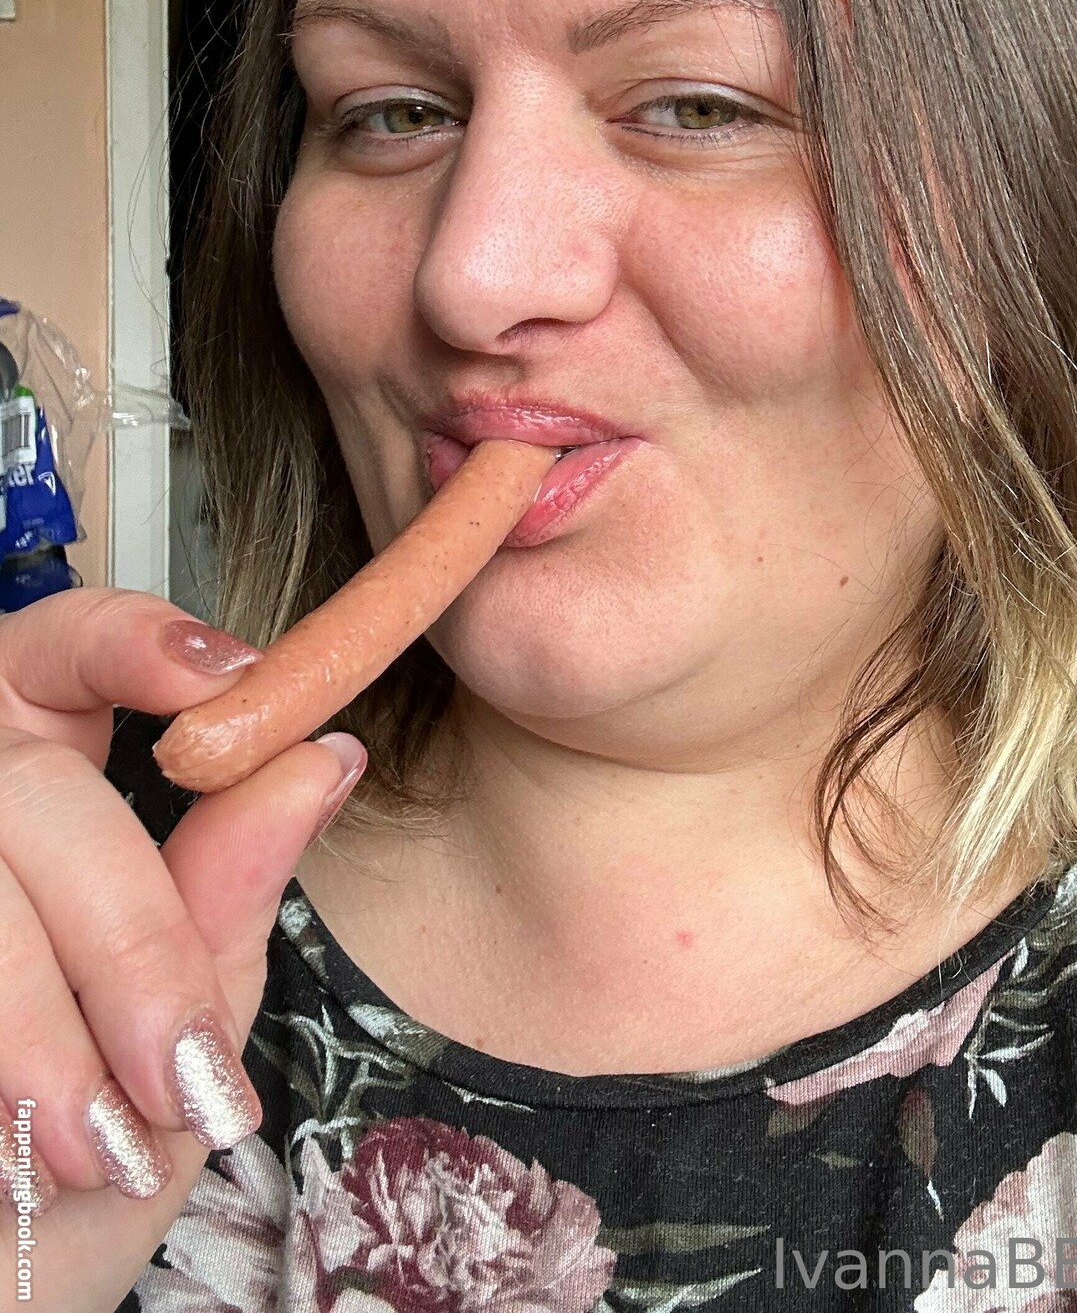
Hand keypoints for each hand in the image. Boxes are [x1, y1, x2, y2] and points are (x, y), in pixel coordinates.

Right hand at [0, 588, 364, 1311]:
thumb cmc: (85, 1157)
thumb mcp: (188, 1019)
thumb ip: (231, 885)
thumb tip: (322, 753)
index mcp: (40, 770)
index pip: (70, 645)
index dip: (134, 642)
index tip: (227, 680)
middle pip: (32, 796)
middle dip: (124, 940)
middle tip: (184, 1077)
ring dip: (37, 1024)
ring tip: (101, 1150)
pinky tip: (15, 1153)